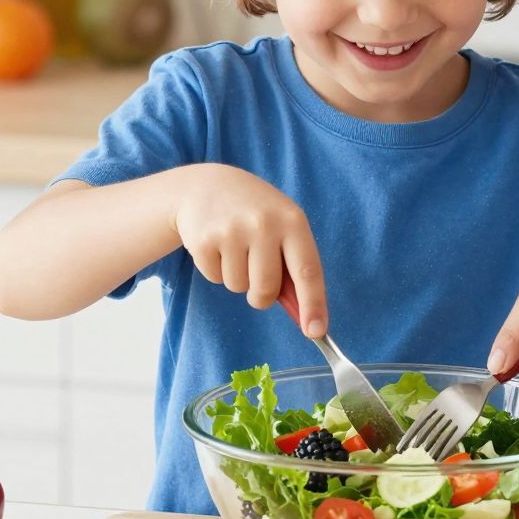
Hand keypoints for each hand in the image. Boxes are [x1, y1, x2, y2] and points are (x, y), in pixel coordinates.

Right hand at [173, 165, 327, 335]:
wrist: (206, 186)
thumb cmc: (255, 214)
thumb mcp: (282, 226)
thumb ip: (294, 266)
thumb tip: (306, 318)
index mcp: (293, 221)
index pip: (308, 271)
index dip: (313, 304)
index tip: (316, 331)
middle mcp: (264, 224)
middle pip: (267, 289)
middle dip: (262, 295)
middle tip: (256, 274)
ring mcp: (232, 230)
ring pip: (239, 287)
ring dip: (237, 278)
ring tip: (235, 247)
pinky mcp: (203, 240)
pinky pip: (215, 278)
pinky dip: (216, 269)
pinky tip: (217, 245)